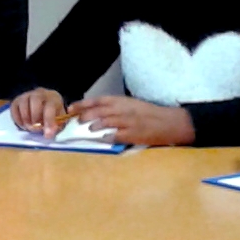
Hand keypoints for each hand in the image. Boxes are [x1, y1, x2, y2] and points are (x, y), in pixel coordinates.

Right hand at [9, 87, 65, 133]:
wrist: (44, 108)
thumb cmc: (53, 116)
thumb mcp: (59, 122)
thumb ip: (55, 128)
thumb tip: (48, 134)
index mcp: (54, 98)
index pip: (50, 106)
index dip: (48, 121)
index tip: (47, 134)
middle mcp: (40, 93)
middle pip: (35, 99)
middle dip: (35, 116)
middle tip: (35, 129)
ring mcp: (27, 95)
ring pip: (23, 103)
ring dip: (25, 118)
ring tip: (29, 128)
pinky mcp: (17, 100)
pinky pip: (14, 107)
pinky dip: (17, 118)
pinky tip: (23, 125)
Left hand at [67, 96, 195, 145]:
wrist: (168, 122)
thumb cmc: (149, 113)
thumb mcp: (131, 105)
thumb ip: (115, 107)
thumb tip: (95, 113)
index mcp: (122, 101)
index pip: (98, 100)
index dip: (83, 104)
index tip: (71, 108)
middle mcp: (123, 109)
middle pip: (99, 111)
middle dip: (85, 115)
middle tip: (77, 121)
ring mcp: (127, 122)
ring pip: (106, 122)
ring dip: (94, 126)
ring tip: (88, 129)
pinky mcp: (132, 134)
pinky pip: (116, 136)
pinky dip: (107, 137)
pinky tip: (102, 139)